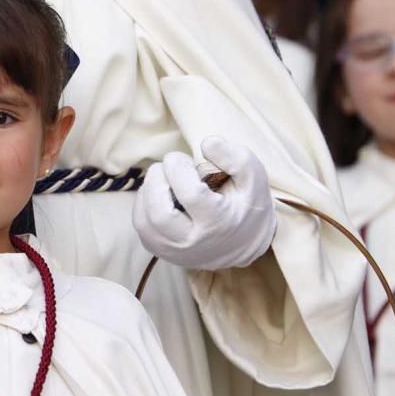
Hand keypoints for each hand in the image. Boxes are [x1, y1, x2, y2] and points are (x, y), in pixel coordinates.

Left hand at [132, 137, 275, 270]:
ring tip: (163, 179)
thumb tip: (207, 143)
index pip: (190, 194)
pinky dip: (143, 204)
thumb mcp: (253, 177)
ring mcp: (173, 251)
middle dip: (156, 180)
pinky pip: (141, 227)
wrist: (243, 244)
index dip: (178, 168)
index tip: (181, 159)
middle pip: (160, 214)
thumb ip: (235, 157)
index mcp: (219, 224)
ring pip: (144, 222)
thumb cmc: (246, 204)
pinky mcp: (160, 252)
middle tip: (167, 167)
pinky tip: (158, 194)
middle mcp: (193, 242)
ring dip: (147, 191)